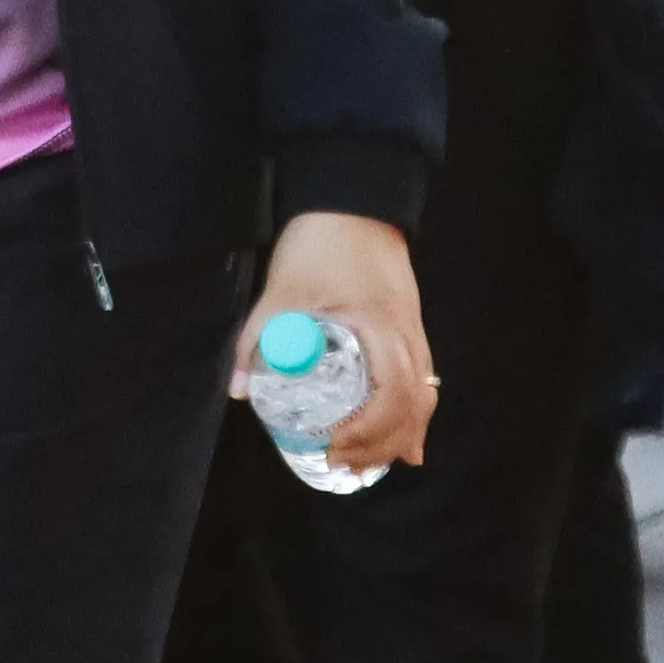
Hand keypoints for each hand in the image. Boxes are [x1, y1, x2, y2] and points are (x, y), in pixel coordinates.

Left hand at [237, 210, 432, 473]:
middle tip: (344, 465)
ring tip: (369, 463)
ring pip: (423, 396)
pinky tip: (404, 440)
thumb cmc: (320, 240)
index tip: (334, 447)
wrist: (353, 197)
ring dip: (400, 434)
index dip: (367, 430)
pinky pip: (422, 380)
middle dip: (382, 443)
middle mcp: (406, 334)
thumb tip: (240, 388)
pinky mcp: (410, 326)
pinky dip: (413, 414)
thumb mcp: (281, 290)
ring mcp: (413, 330)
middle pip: (413, 405)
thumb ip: (259, 337)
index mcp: (380, 326)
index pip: (390, 394)